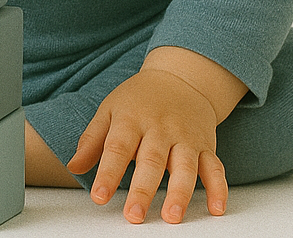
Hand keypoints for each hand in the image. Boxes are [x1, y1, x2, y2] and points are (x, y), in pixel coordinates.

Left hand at [67, 67, 227, 224]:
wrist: (180, 77)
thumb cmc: (140, 98)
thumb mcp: (111, 109)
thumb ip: (92, 139)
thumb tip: (73, 166)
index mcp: (132, 118)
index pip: (118, 146)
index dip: (108, 172)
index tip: (99, 196)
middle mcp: (160, 127)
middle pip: (152, 159)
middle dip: (143, 188)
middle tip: (134, 215)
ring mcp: (185, 137)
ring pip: (185, 165)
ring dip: (180, 192)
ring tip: (172, 216)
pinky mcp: (206, 145)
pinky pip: (215, 167)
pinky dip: (218, 188)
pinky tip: (216, 208)